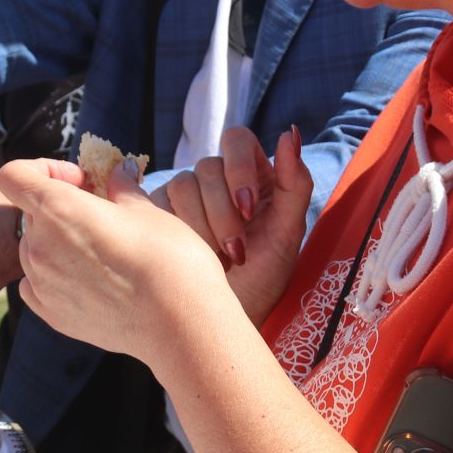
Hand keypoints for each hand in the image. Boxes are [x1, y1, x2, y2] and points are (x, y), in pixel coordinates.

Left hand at [0, 157, 225, 363]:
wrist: (180, 324)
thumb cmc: (168, 259)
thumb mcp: (147, 209)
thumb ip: (122, 186)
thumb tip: (118, 171)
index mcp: (58, 210)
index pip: (13, 176)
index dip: (41, 169)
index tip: (79, 180)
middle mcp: (40, 247)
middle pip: (30, 213)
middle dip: (60, 206)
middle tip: (100, 213)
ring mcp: (42, 284)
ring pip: (34, 249)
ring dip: (57, 241)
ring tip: (100, 250)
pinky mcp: (51, 315)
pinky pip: (35, 284)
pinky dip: (53, 274)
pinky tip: (87, 277)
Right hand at [155, 127, 311, 322]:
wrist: (228, 318)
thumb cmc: (263, 280)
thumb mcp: (287, 235)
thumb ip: (294, 183)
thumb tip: (291, 133)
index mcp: (252, 175)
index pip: (237, 140)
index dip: (239, 167)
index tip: (249, 208)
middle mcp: (217, 179)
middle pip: (207, 166)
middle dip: (223, 212)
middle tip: (236, 252)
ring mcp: (185, 195)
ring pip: (182, 186)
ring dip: (201, 227)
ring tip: (216, 261)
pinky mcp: (158, 214)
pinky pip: (158, 206)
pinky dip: (178, 233)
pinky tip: (192, 256)